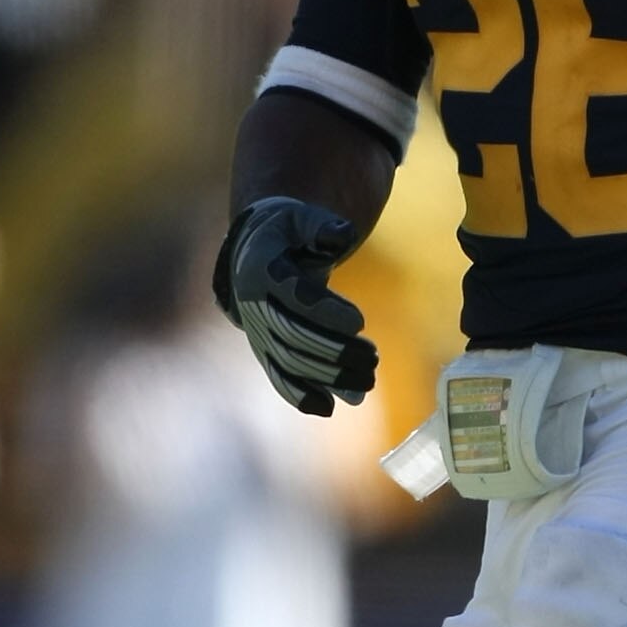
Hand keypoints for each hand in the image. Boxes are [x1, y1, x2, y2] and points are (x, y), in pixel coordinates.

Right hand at [213, 196, 377, 415]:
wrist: (253, 252)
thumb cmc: (287, 231)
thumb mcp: (301, 218)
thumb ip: (322, 226)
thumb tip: (343, 234)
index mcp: (260, 267)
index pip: (292, 293)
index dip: (324, 310)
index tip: (359, 322)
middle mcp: (253, 304)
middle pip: (292, 334)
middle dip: (334, 350)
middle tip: (373, 357)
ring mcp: (257, 330)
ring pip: (289, 359)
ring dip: (327, 375)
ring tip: (367, 380)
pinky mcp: (264, 349)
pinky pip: (278, 375)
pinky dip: (300, 394)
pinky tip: (329, 407)